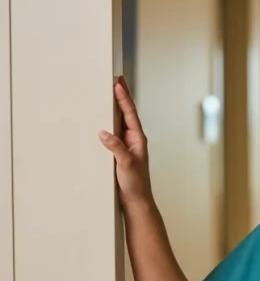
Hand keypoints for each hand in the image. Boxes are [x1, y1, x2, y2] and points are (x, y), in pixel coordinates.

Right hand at [99, 76, 152, 206]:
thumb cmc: (135, 184)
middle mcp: (133, 140)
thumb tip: (104, 132)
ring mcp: (127, 145)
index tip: (118, 83)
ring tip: (109, 92)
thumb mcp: (125, 164)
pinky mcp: (119, 153)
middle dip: (121, 96)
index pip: (130, 114)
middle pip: (126, 113)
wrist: (136, 201)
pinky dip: (107, 123)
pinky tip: (100, 119)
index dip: (124, 98)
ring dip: (114, 107)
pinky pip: (112, 133)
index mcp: (138, 139)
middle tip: (116, 79)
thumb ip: (116, 148)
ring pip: (119, 122)